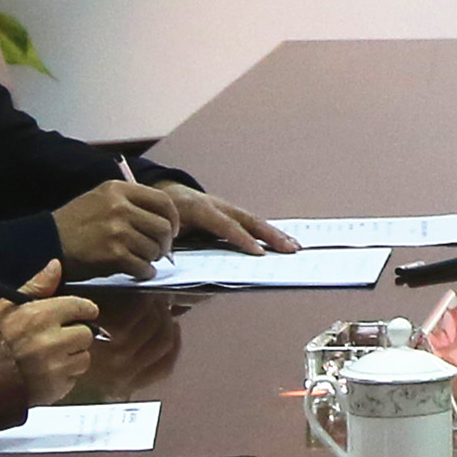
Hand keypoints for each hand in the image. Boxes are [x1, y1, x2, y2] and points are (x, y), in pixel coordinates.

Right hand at [0, 261, 104, 400]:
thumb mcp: (7, 306)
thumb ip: (36, 286)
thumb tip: (56, 265)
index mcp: (42, 316)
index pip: (81, 307)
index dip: (84, 310)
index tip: (83, 313)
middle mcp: (53, 341)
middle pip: (86, 334)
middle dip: (75, 335)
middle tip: (59, 338)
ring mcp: (56, 367)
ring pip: (83, 358)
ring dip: (72, 357)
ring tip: (51, 358)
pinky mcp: (55, 389)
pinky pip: (73, 380)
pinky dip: (64, 378)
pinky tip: (46, 374)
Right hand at [49, 177, 175, 276]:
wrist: (47, 242)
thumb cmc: (75, 224)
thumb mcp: (101, 199)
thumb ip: (130, 202)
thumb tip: (163, 219)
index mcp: (119, 190)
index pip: (163, 201)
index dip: (173, 219)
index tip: (172, 230)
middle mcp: (120, 207)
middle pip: (163, 227)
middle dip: (165, 243)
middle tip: (159, 251)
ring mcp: (117, 230)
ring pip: (154, 248)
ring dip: (152, 258)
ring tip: (143, 260)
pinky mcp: (112, 254)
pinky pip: (142, 266)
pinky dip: (144, 272)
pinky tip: (139, 272)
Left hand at [172, 185, 290, 253]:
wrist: (163, 192)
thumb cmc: (163, 214)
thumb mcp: (162, 227)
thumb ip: (170, 245)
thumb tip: (180, 264)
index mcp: (199, 208)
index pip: (225, 226)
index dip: (242, 240)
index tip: (259, 254)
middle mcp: (217, 206)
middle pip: (249, 220)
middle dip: (271, 235)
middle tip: (289, 249)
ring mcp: (226, 208)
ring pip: (254, 221)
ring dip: (276, 234)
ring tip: (294, 246)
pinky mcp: (230, 213)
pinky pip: (252, 222)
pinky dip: (269, 232)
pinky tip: (282, 241)